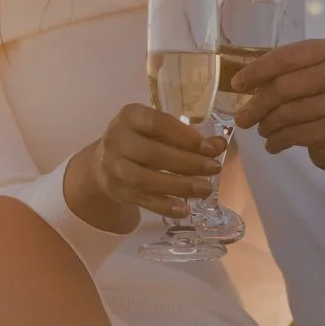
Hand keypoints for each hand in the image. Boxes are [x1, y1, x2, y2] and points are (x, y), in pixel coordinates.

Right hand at [66, 103, 224, 226]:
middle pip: (152, 154)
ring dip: (178, 186)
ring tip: (204, 189)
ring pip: (145, 180)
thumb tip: (220, 145)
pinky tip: (184, 209)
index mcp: (130, 116)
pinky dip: (164, 206)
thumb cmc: (141, 139)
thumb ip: (189, 137)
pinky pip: (141, 200)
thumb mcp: (160, 131)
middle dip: (187, 163)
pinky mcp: (116, 190)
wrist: (105, 160)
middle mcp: (117, 139)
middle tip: (214, 169)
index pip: (157, 123)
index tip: (210, 148)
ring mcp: (113, 166)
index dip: (184, 137)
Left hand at [231, 39, 324, 186]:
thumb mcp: (304, 74)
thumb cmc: (319, 96)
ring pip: (288, 113)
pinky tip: (272, 144)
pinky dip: (277, 141)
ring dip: (267, 125)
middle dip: (257, 105)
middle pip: (284, 87)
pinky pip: (296, 134)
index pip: (285, 57)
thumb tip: (238, 82)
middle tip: (242, 118)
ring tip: (262, 130)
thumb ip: (277, 71)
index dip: (256, 71)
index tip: (236, 84)